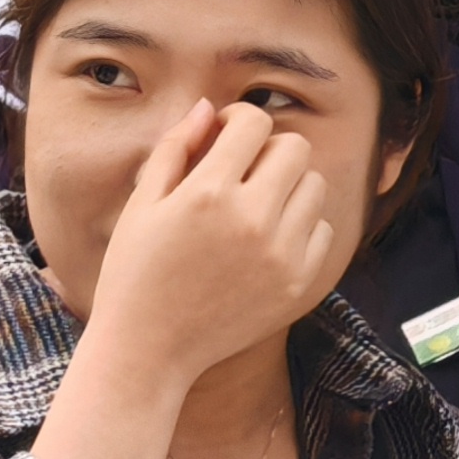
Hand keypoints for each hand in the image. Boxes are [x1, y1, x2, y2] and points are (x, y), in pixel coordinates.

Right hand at [77, 101, 342, 387]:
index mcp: (208, 193)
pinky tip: (268, 238)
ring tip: (256, 204)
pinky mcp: (298, 284)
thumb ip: (175, 148)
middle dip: (268, 149)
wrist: (149, 350)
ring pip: (315, 185)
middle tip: (241, 170)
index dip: (237, 120)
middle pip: (295, 147)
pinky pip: (323, 230)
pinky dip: (301, 226)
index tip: (223, 137)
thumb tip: (208, 108)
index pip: (253, 122)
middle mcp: (252, 220)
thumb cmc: (134, 272)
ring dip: (289, 185)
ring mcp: (281, 254)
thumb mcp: (142, 204)